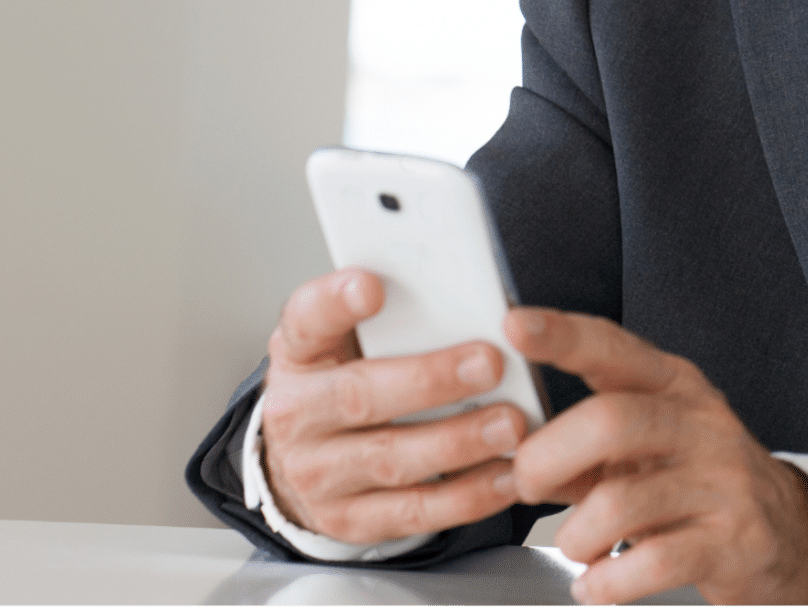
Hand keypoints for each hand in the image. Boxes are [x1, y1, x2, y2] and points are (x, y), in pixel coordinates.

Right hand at [257, 269, 530, 546]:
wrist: (305, 456)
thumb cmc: (346, 378)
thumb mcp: (349, 338)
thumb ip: (395, 315)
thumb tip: (468, 293)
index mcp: (299, 353)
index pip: (307, 320)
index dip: (337, 302)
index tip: (372, 287)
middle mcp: (297, 414)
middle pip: (360, 395)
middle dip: (430, 380)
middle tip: (489, 362)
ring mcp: (318, 474)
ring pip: (391, 459)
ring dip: (458, 442)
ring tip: (510, 424)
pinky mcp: (348, 519)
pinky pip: (413, 513)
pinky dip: (467, 496)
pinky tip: (506, 476)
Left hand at [505, 309, 807, 605]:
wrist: (785, 531)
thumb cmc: (698, 480)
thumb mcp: (645, 446)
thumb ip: (580, 446)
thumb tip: (510, 450)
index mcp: (673, 386)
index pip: (613, 349)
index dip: (562, 336)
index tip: (515, 325)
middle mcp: (700, 424)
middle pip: (610, 421)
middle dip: (547, 457)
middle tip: (527, 483)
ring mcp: (721, 482)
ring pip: (620, 503)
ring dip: (576, 535)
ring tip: (579, 545)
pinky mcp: (732, 540)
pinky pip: (651, 562)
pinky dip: (607, 581)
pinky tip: (598, 583)